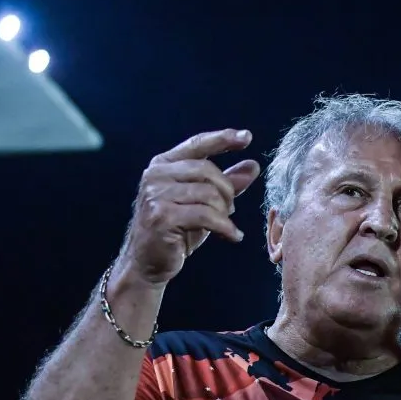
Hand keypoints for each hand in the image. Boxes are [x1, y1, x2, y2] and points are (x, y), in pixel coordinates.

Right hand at [119, 129, 261, 284]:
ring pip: (209, 194)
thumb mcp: (203, 202)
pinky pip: (207, 215)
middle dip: (227, 191)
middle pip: (208, 171)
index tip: (246, 137)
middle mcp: (156, 175)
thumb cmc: (176, 230)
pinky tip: (232, 236)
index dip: (223, 139)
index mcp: (163, 165)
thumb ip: (226, 182)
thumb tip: (252, 166)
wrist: (147, 262)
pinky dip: (225, 227)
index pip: (197, 144)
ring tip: (224, 225)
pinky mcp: (162, 216)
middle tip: (231, 209)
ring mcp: (156, 195)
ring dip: (224, 212)